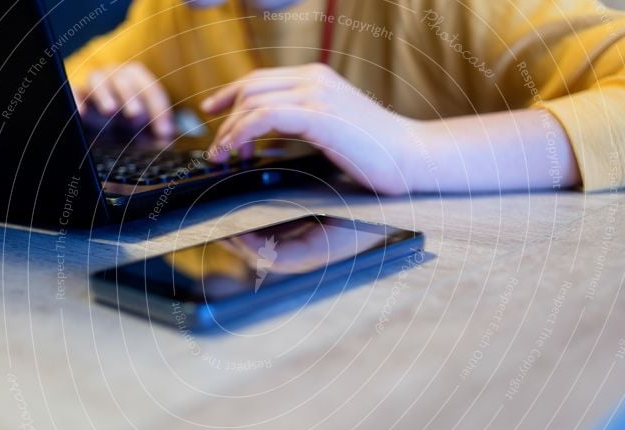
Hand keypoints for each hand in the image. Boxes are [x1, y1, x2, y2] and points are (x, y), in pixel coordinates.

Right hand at [72, 62, 173, 137]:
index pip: (151, 89)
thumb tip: (166, 140)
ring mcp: (93, 87)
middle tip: (136, 115)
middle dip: (131, 96)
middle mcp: (115, 78)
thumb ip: (158, 136)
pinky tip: (81, 114)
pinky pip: (73, 93)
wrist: (98, 135)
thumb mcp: (145, 134)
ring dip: (104, 94)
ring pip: (97, 80)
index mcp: (137, 82)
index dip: (159, 109)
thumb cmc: (127, 129)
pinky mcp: (76, 98)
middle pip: (123, 79)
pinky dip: (76, 100)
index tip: (164, 132)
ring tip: (110, 110)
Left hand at [200, 64, 415, 194]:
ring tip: (224, 156)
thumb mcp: (334, 127)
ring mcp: (316, 94)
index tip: (212, 113)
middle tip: (217, 149)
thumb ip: (304, 119)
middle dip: (225, 117)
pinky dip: (241, 133)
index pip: (261, 78)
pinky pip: (264, 116)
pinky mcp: (318, 115)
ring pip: (252, 101)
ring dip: (229, 130)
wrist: (412, 157)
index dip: (230, 94)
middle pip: (250, 87)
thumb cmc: (376, 152)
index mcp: (317, 78)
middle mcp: (314, 79)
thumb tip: (275, 129)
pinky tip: (235, 151)